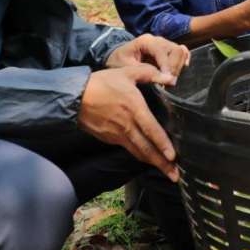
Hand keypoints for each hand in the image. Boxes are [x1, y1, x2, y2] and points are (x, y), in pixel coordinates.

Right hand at [79, 64, 179, 181]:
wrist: (74, 97)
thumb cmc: (102, 83)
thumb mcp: (127, 72)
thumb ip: (151, 74)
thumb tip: (171, 78)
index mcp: (134, 109)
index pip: (151, 130)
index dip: (162, 145)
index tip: (172, 157)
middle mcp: (127, 126)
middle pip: (147, 149)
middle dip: (162, 164)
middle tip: (175, 177)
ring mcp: (117, 135)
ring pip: (138, 152)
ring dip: (152, 163)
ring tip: (165, 172)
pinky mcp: (109, 139)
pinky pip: (128, 148)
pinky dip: (139, 154)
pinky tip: (147, 156)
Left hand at [106, 33, 189, 77]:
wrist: (117, 57)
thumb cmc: (119, 61)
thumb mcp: (126, 66)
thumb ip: (144, 71)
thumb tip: (163, 78)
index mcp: (145, 41)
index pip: (162, 51)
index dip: (167, 66)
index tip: (168, 80)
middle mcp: (157, 39)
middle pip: (175, 50)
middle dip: (174, 67)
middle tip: (169, 82)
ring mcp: (164, 43)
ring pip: (180, 51)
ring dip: (179, 67)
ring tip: (171, 79)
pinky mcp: (168, 49)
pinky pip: (182, 52)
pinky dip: (184, 60)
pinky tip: (182, 70)